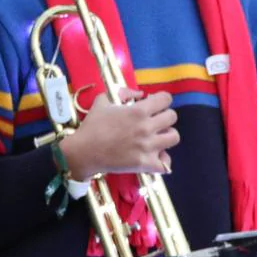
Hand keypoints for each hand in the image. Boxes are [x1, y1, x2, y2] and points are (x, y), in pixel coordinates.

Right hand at [59, 89, 178, 180]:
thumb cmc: (92, 126)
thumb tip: (139, 94)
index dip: (161, 100)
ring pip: (174, 137)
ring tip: (156, 138)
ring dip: (166, 136)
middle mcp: (147, 127)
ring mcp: (148, 147)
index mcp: (138, 111)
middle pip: (172, 117)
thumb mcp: (103, 101)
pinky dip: (163, 161)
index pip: (166, 99)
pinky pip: (166, 163)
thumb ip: (122, 93)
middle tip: (154, 121)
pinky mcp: (145, 164)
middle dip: (164, 116)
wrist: (83, 152)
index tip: (154, 105)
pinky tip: (156, 157)